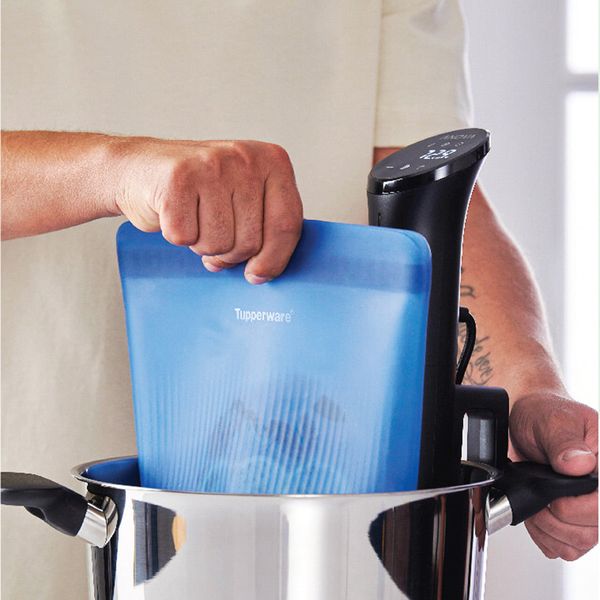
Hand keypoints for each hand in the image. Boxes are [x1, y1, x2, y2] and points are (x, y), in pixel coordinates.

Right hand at [112, 138, 302, 283]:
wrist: (140, 168)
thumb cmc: (199, 191)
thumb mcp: (244, 200)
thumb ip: (265, 227)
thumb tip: (266, 272)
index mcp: (272, 161)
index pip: (287, 224)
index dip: (273, 260)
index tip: (257, 274)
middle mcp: (246, 158)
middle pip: (251, 242)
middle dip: (230, 253)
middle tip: (213, 235)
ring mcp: (212, 166)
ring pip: (220, 244)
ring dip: (202, 245)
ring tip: (194, 219)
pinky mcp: (178, 179)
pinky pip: (186, 237)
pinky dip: (177, 236)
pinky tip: (174, 213)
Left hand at [510, 393, 597, 559]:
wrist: (523, 419)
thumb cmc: (543, 415)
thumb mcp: (552, 419)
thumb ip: (564, 441)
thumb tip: (579, 463)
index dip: (577, 508)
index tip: (553, 495)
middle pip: (592, 531)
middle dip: (554, 517)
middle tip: (537, 493)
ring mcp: (589, 509)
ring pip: (579, 543)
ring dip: (547, 527)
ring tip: (535, 500)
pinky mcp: (573, 522)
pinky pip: (564, 547)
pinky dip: (543, 534)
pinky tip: (536, 512)